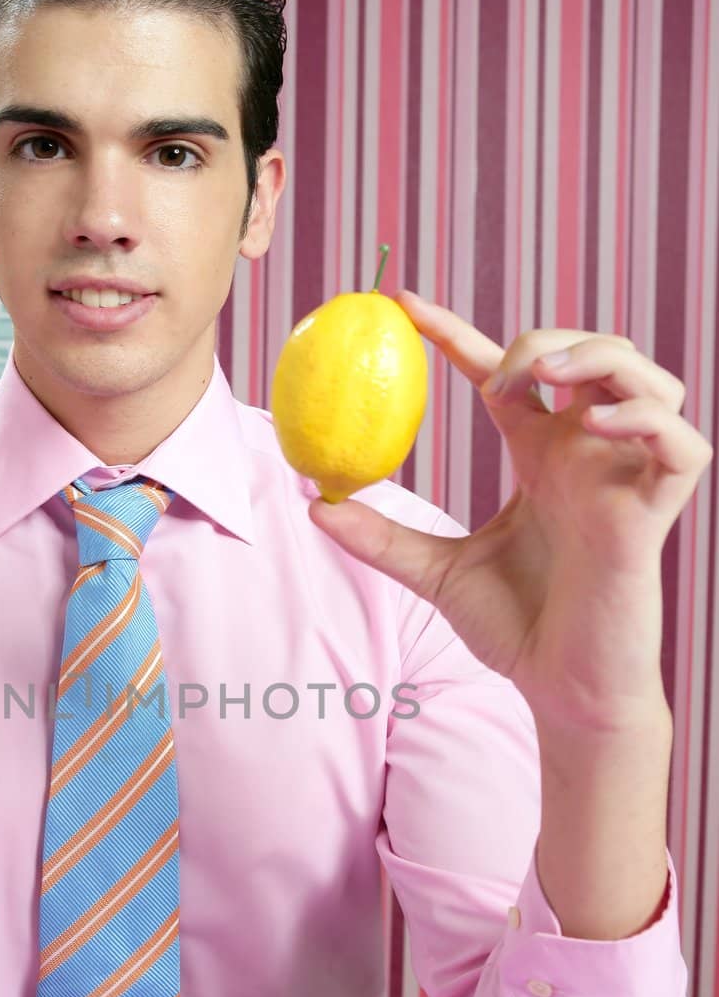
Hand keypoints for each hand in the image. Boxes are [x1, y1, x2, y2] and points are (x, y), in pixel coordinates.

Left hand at [308, 292, 712, 731]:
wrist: (561, 689)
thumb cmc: (515, 629)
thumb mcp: (434, 574)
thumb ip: (382, 538)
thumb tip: (314, 505)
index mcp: (541, 456)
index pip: (505, 373)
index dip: (457, 333)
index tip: (403, 307)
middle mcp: (588, 455)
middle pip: (591, 353)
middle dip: (547, 339)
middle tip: (499, 379)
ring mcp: (626, 479)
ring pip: (650, 380)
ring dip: (602, 358)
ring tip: (549, 379)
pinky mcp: (655, 513)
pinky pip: (681, 443)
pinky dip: (645, 420)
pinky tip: (594, 427)